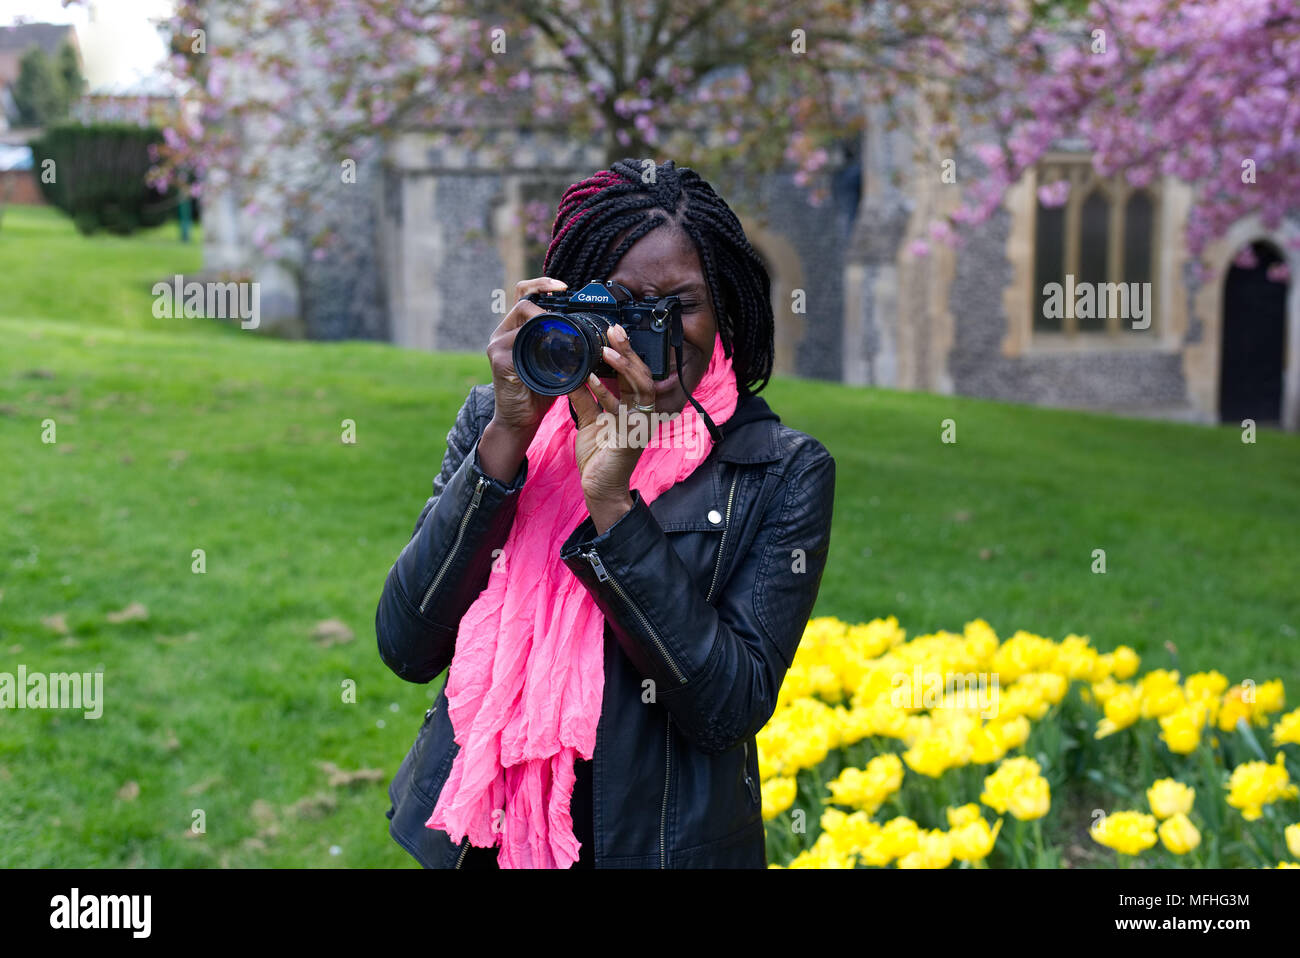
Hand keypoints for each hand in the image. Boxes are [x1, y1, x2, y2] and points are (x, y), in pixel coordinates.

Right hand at [486, 277, 566, 436]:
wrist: (520, 420)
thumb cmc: (537, 392)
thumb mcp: (554, 362)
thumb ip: (561, 345)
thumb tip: (586, 332)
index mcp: (515, 330)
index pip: (525, 294)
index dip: (543, 284)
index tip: (564, 286)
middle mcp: (503, 332)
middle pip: (522, 298)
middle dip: (545, 293)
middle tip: (565, 299)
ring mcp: (498, 344)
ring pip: (522, 314)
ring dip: (546, 315)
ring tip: (564, 325)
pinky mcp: (498, 359)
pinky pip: (519, 339)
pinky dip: (539, 338)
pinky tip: (554, 343)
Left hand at [567, 323, 657, 525]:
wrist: (600, 488)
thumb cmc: (599, 457)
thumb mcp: (589, 420)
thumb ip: (585, 398)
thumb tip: (574, 376)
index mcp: (633, 406)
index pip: (634, 373)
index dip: (626, 352)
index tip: (612, 333)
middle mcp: (641, 412)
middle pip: (642, 373)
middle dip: (629, 350)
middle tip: (614, 330)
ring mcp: (639, 423)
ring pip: (641, 386)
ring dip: (624, 366)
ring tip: (607, 349)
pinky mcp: (631, 435)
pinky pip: (621, 409)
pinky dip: (606, 393)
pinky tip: (591, 380)